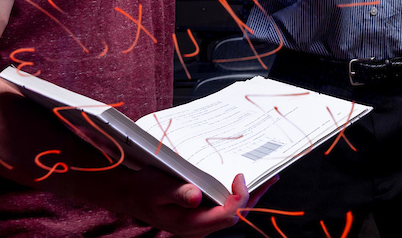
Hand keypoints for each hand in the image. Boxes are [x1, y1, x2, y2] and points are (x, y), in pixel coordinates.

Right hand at [128, 171, 276, 237]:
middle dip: (255, 196)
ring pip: (233, 212)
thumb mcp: (158, 187)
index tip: (240, 177)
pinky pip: (224, 207)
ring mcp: (200, 221)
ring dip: (250, 195)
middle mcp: (198, 226)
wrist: (129, 194)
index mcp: (189, 223)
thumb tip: (196, 197)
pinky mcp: (200, 214)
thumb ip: (178, 193)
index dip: (240, 197)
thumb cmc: (143, 189)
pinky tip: (244, 182)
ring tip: (267, 178)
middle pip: (236, 215)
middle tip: (271, 176)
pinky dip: (237, 195)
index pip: (227, 215)